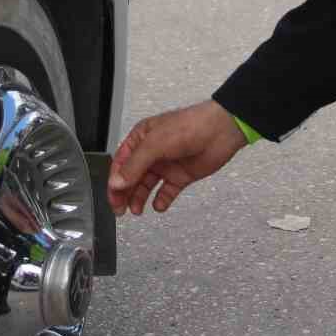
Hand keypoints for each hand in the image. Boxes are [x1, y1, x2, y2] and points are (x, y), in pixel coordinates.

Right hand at [108, 100, 247, 215]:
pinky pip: (167, 191)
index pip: (121, 163)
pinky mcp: (181, 175)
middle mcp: (152, 151)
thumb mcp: (155, 144)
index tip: (114, 195)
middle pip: (131, 176)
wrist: (221, 131)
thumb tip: (117, 182)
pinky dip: (161, 200)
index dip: (115, 180)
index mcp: (141, 138)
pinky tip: (159, 205)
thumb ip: (135, 165)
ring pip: (146, 185)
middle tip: (121, 209)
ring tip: (137, 210)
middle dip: (124, 193)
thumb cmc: (190, 126)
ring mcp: (166, 164)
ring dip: (139, 198)